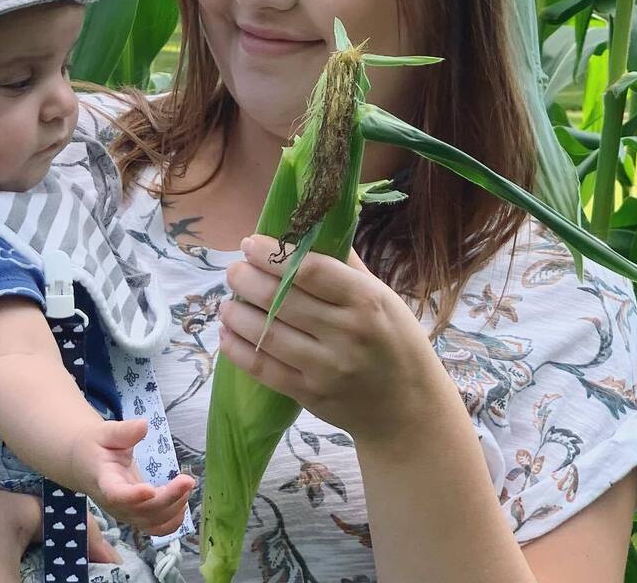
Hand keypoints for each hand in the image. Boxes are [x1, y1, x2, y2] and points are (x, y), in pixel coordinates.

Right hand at [68, 418, 194, 537]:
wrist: (84, 464)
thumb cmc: (95, 446)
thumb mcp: (105, 433)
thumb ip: (124, 431)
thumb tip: (143, 425)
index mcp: (105, 481)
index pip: (117, 494)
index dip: (133, 496)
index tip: (150, 489)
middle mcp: (115, 504)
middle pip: (143, 511)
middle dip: (169, 498)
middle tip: (188, 480)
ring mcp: (126, 513)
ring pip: (152, 523)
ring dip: (174, 509)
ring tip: (187, 486)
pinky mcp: (135, 517)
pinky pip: (156, 528)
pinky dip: (172, 521)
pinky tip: (183, 501)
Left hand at [218, 234, 444, 443]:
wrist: (410, 409)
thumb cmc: (397, 342)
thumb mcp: (383, 297)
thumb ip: (346, 265)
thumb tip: (313, 227)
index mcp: (365, 299)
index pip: (309, 268)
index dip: (272, 254)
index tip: (249, 244)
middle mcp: (346, 332)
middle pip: (281, 298)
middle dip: (246, 279)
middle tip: (233, 270)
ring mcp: (327, 367)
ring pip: (267, 334)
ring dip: (237, 314)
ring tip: (226, 302)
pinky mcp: (310, 394)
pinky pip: (264, 369)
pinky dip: (238, 349)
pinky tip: (226, 333)